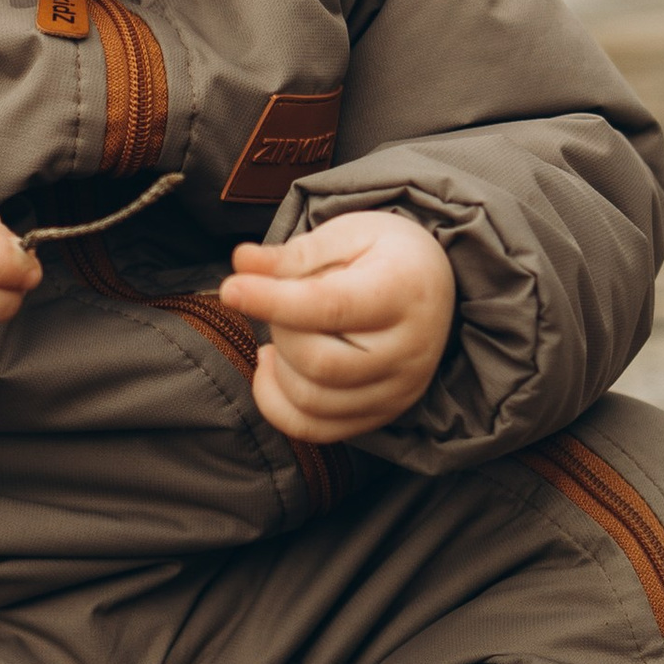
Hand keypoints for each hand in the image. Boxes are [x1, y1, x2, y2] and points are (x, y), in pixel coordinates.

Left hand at [219, 208, 453, 443]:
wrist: (433, 283)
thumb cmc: (384, 252)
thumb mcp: (346, 234)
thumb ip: (293, 254)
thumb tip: (241, 261)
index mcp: (405, 291)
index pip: (331, 307)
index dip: (273, 301)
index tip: (231, 288)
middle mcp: (411, 350)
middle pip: (318, 361)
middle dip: (280, 329)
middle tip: (279, 299)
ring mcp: (399, 390)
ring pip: (312, 400)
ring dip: (278, 366)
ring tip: (283, 328)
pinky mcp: (382, 414)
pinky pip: (314, 429)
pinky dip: (277, 403)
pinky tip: (274, 365)